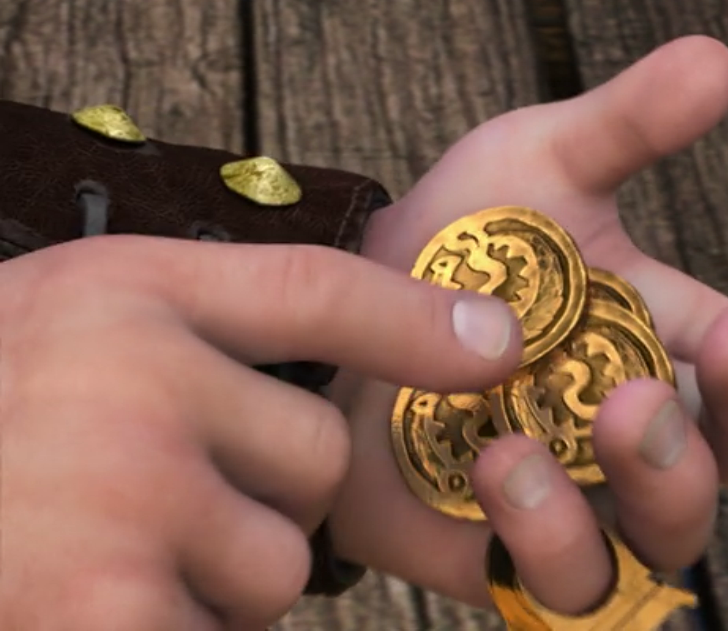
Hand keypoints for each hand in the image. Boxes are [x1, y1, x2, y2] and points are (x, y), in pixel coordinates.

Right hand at [0, 236, 520, 629]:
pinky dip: (179, 627)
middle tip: (138, 501)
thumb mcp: (68, 328)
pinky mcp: (103, 611)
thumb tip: (418, 343)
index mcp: (122, 293)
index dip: (415, 318)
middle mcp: (131, 376)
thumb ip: (200, 329)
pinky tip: (90, 600)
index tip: (498, 345)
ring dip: (212, 585)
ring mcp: (119, 496)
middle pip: (311, 464)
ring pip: (274, 568)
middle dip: (257, 504)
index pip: (311, 290)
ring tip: (97, 557)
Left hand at [329, 36, 727, 613]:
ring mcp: (583, 505)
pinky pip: (561, 587)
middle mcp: (645, 435)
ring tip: (618, 409)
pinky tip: (504, 466)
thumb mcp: (539, 166)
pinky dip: (551, 536)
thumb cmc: (454, 246)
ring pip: (669, 540)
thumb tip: (719, 57)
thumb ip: (626, 127)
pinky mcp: (507, 555)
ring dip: (666, 482)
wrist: (335, 316)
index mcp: (672, 345)